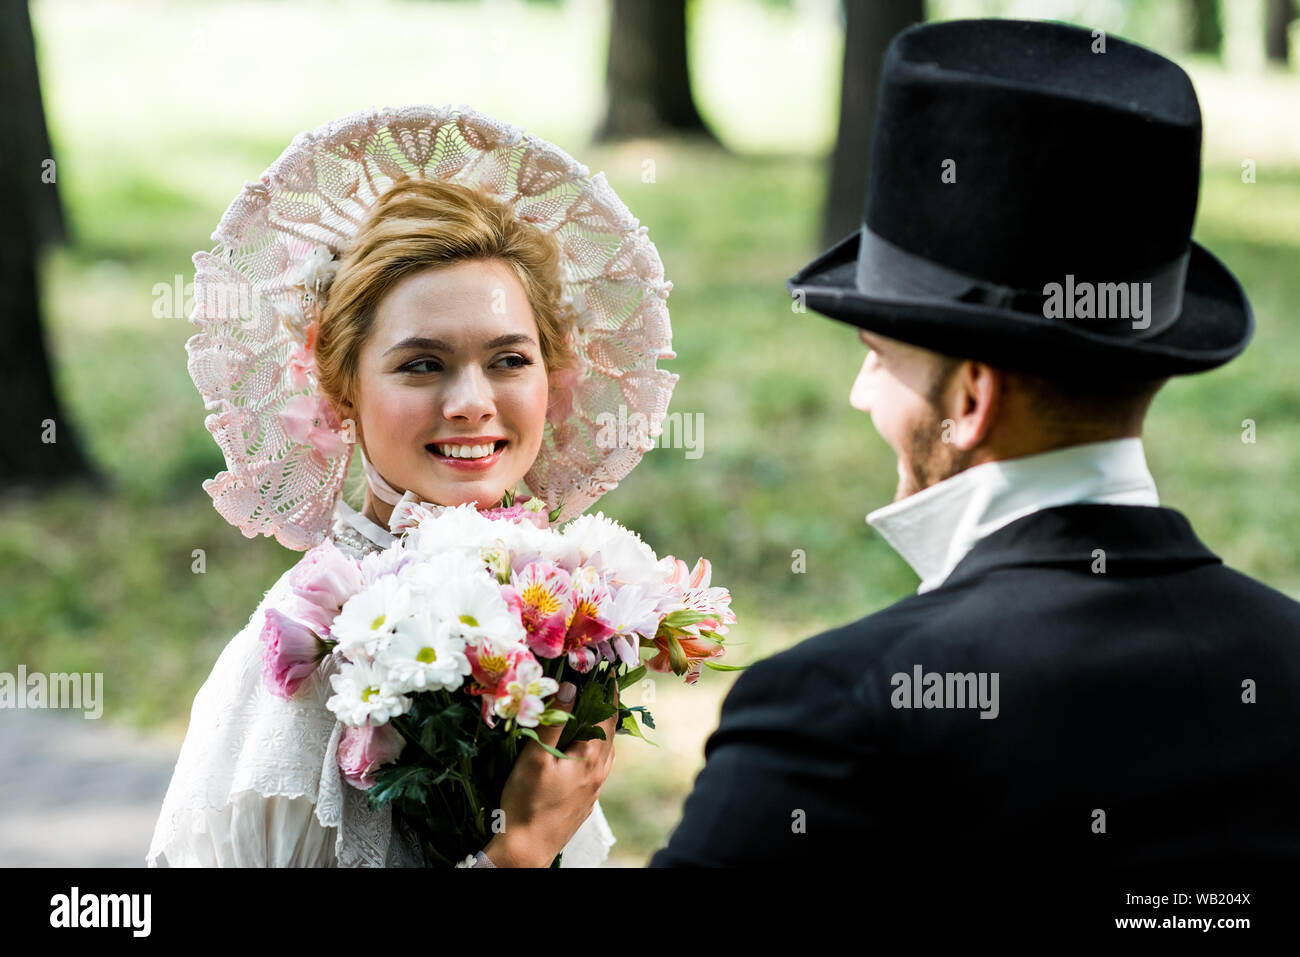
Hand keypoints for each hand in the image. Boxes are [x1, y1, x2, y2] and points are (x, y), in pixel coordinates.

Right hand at [483, 678, 617, 866]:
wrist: (526, 850)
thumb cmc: (527, 803)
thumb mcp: (536, 756)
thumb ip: (554, 721)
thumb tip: (570, 687)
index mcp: (593, 757)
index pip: (608, 714)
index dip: (607, 689)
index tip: (606, 669)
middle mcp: (600, 772)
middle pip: (609, 730)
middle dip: (604, 705)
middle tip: (596, 682)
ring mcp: (594, 788)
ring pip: (603, 748)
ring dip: (599, 726)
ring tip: (588, 708)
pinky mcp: (585, 799)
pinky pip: (595, 763)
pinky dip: (591, 744)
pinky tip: (576, 745)